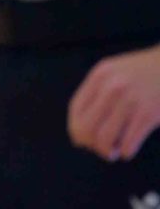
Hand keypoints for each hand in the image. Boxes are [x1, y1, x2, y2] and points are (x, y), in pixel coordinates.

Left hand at [68, 44, 159, 161]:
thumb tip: (81, 130)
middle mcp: (111, 87)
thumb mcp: (116, 72)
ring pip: (104, 138)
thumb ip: (99, 92)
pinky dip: (125, 151)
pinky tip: (128, 150)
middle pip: (86, 126)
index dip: (76, 129)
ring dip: (107, 151)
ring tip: (114, 151)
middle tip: (101, 148)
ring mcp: (130, 100)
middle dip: (90, 143)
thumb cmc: (144, 73)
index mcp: (100, 76)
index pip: (76, 109)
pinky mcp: (148, 114)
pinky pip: (127, 142)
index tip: (82, 140)